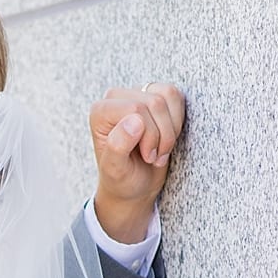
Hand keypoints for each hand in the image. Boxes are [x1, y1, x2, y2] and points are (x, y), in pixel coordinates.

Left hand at [89, 83, 186, 244]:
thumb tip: (135, 120)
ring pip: (168, 95)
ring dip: (171, 129)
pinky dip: (177, 120)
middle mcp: (115, 97)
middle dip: (162, 135)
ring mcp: (136, 93)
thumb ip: (118, 146)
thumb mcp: (116, 170)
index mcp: (100, 112)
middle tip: (153, 157)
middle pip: (154, 102)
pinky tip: (167, 138)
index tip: (146, 157)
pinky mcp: (153, 94)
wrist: (134, 184)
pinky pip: (175, 95)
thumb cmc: (122, 179)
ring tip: (159, 149)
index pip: (136, 109)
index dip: (150, 135)